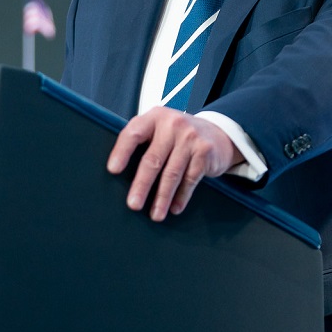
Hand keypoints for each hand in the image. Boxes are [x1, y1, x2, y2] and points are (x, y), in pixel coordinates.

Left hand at [107, 107, 243, 221]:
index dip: (122, 152)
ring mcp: (190, 137)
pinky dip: (181, 197)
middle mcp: (172, 124)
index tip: (113, 170)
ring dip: (162, 198)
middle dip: (142, 185)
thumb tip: (120, 174)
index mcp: (154, 117)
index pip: (134, 133)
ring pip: (172, 173)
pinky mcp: (204, 152)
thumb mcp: (161, 130)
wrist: (219, 134)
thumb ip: (144, 142)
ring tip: (155, 214)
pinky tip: (174, 208)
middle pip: (152, 159)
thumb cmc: (180, 136)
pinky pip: (190, 179)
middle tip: (133, 204)